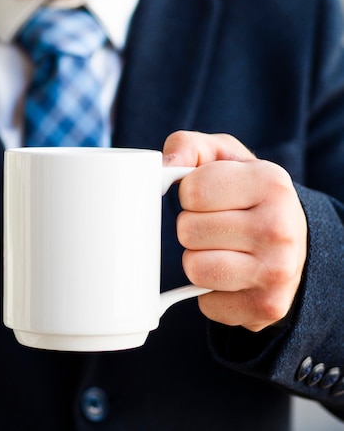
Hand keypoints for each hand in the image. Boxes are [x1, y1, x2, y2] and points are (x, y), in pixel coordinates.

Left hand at [163, 131, 306, 331]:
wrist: (291, 243)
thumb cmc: (245, 195)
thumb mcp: (222, 158)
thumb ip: (188, 147)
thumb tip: (162, 166)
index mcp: (270, 182)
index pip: (191, 191)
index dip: (190, 194)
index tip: (209, 197)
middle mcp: (280, 227)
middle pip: (187, 230)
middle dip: (192, 228)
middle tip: (216, 226)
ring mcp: (277, 271)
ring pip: (193, 268)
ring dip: (197, 260)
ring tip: (222, 250)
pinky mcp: (266, 307)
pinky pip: (205, 303)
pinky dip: (209, 292)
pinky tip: (231, 278)